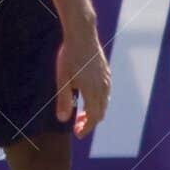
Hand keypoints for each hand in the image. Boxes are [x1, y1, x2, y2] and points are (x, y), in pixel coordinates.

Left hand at [54, 18, 109, 137]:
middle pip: (100, 113)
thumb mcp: (62, 79)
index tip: (77, 134)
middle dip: (89, 123)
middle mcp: (103, 87)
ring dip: (94, 112)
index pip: (93, 118)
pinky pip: (106, 93)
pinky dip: (98, 102)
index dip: (85, 128)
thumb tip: (62, 120)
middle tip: (76, 126)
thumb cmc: (69, 56)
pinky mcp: (106, 73)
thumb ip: (63, 100)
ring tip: (80, 113)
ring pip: (104, 103)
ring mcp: (106, 80)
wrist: (82, 35)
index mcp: (92, 91)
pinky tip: (88, 97)